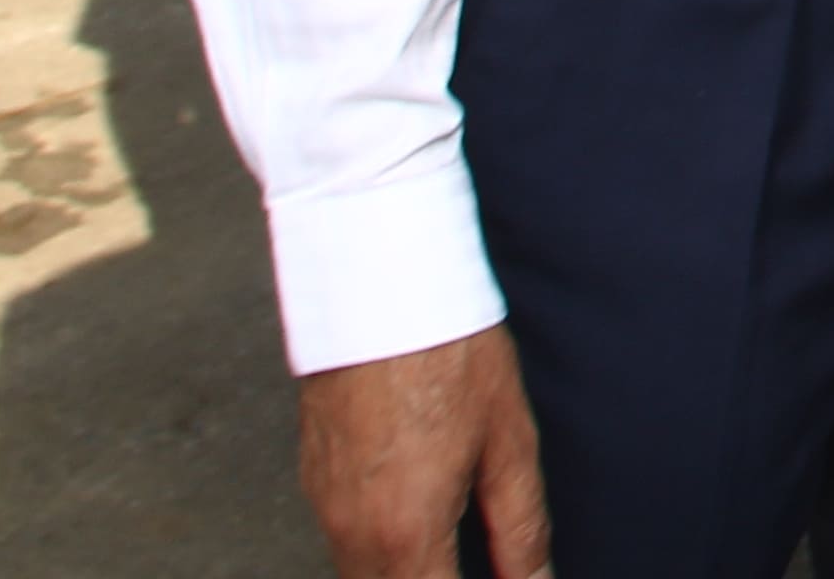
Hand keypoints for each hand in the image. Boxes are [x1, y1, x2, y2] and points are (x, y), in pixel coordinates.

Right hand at [298, 327, 548, 578]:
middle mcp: (353, 531)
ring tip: (449, 552)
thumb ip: (521, 529)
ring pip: (362, 576)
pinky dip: (379, 551)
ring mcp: (324, 507)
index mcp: (406, 532)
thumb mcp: (508, 444)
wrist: (379, 284)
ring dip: (405, 572)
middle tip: (472, 563)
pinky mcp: (312, 480)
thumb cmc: (446, 351)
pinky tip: (415, 518)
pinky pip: (343, 542)